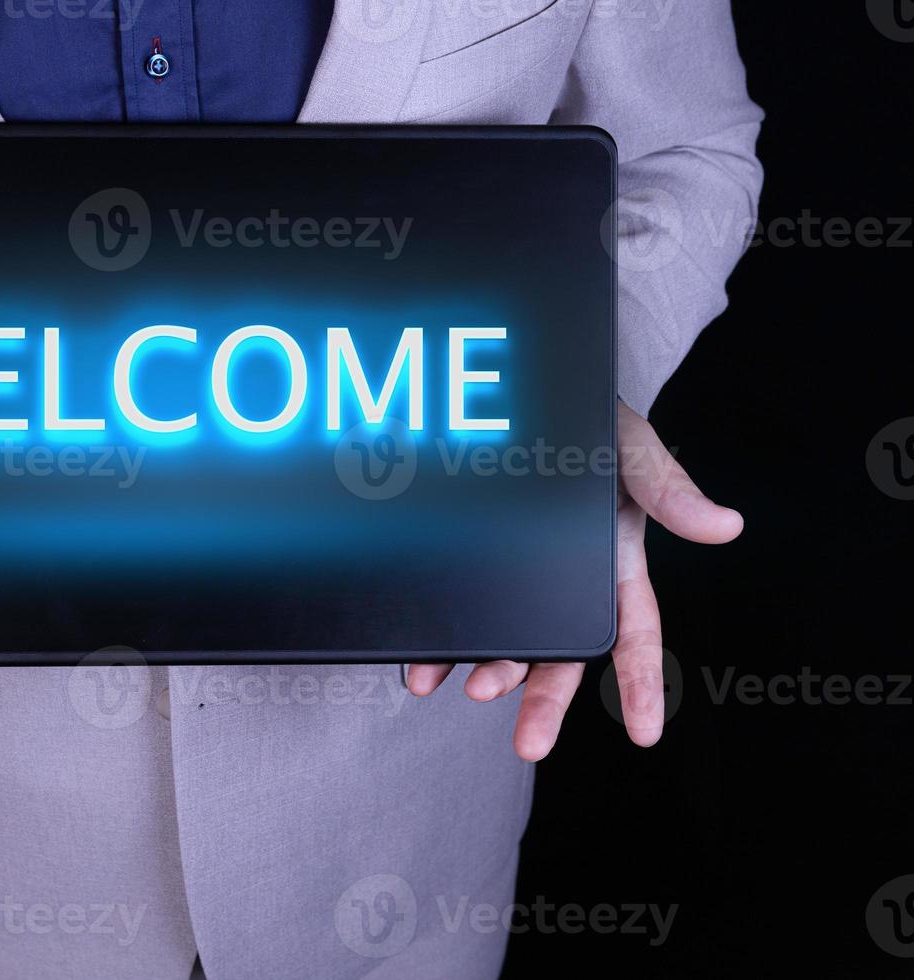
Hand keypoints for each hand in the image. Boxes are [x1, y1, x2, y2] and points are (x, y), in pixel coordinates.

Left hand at [405, 400, 742, 760]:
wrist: (523, 394)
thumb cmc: (591, 425)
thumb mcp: (630, 448)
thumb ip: (669, 488)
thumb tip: (726, 526)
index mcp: (613, 565)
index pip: (633, 634)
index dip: (642, 685)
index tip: (646, 734)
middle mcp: (563, 583)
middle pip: (560, 656)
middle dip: (545, 702)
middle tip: (530, 745)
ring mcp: (513, 576)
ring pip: (504, 641)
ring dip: (488, 672)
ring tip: (467, 690)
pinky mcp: (466, 562)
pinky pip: (452, 610)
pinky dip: (437, 642)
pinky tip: (419, 668)